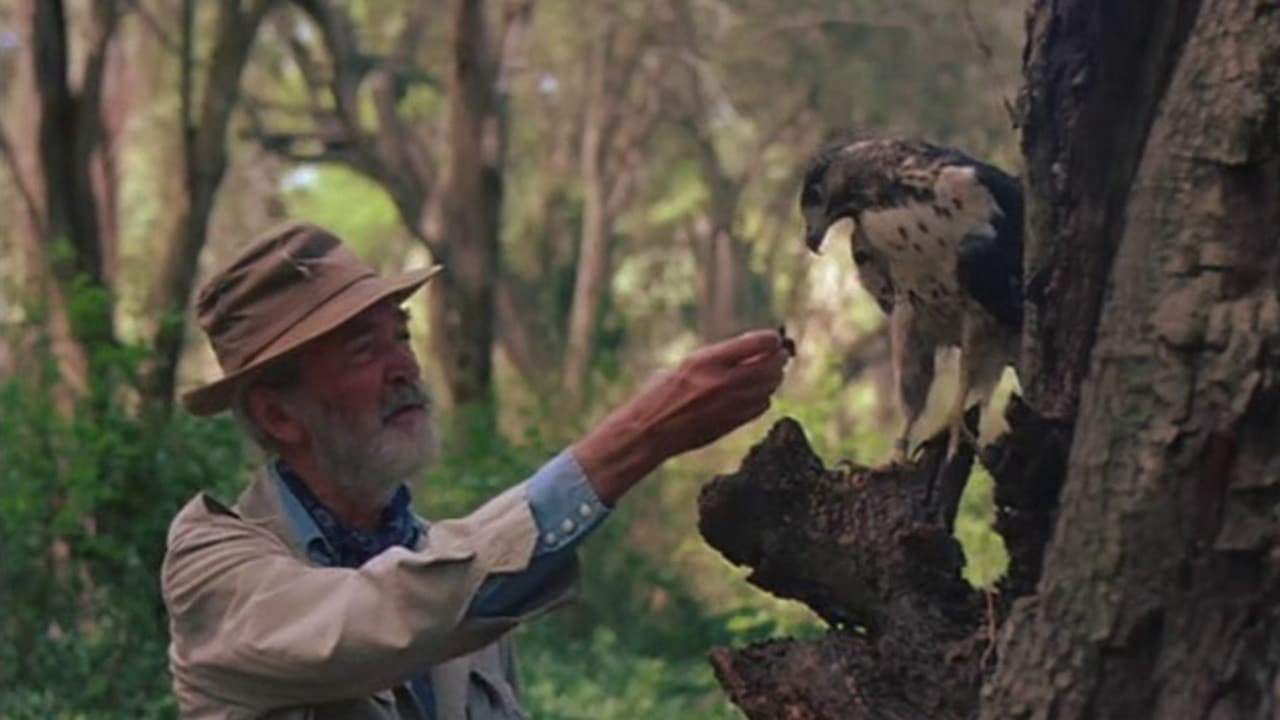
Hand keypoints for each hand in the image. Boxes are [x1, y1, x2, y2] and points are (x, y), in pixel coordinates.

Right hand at [572, 328, 789, 503]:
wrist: (649, 432)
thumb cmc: (658, 395)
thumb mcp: (685, 365)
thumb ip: (716, 359)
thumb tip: (746, 352)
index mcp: (707, 360)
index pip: (758, 343)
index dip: (771, 339)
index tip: (773, 338)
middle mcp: (723, 381)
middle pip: (770, 365)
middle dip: (778, 358)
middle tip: (780, 355)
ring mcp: (730, 404)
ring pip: (769, 387)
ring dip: (773, 378)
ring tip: (769, 373)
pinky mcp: (732, 423)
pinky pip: (762, 406)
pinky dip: (763, 397)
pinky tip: (754, 394)